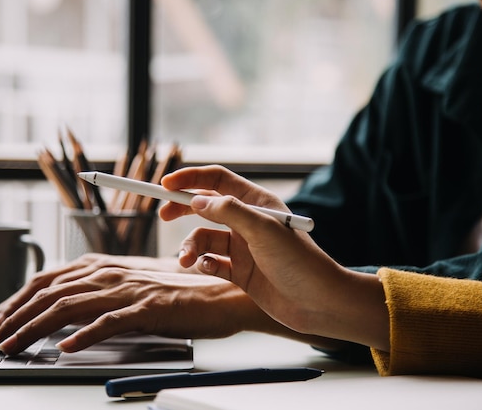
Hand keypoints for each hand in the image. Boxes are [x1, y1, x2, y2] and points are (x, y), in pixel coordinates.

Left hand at [0, 262, 281, 354]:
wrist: (216, 291)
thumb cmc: (173, 290)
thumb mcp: (127, 284)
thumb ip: (97, 290)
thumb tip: (63, 309)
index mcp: (102, 265)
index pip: (48, 279)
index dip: (17, 299)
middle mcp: (110, 272)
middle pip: (51, 292)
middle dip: (15, 316)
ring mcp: (128, 289)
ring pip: (71, 306)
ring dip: (36, 328)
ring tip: (14, 346)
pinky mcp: (148, 307)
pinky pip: (111, 321)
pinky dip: (86, 334)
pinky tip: (68, 348)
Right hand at [160, 165, 388, 350]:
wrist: (318, 304)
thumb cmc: (300, 262)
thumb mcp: (263, 229)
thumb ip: (228, 211)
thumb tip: (196, 200)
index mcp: (257, 203)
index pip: (218, 181)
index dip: (191, 179)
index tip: (166, 184)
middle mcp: (248, 223)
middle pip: (206, 207)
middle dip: (183, 209)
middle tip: (163, 215)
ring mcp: (243, 248)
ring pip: (205, 239)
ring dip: (191, 247)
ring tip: (187, 261)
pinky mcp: (240, 272)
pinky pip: (212, 263)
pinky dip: (204, 265)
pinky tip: (208, 269)